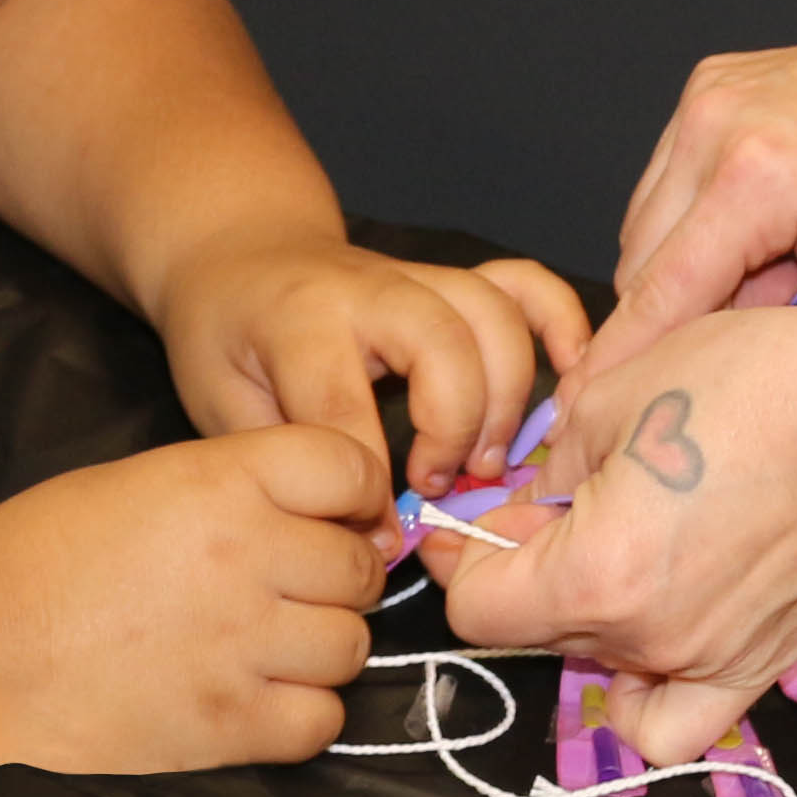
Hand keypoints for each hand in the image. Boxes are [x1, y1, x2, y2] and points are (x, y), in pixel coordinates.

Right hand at [0, 425, 393, 772]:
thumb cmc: (46, 551)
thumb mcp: (149, 476)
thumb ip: (238, 483)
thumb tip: (319, 512)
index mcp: (225, 480)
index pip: (352, 467)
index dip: (353, 490)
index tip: (336, 510)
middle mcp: (249, 555)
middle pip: (361, 563)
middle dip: (338, 571)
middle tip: (295, 583)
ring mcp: (243, 645)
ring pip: (352, 644)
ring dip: (324, 642)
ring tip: (275, 640)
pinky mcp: (228, 724)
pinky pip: (320, 721)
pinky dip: (304, 710)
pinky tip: (263, 693)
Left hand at [155, 233, 591, 496]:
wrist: (241, 255)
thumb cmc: (226, 340)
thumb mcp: (222, 405)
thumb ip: (289, 465)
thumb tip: (370, 539)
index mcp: (301, 321)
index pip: (344, 408)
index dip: (367, 488)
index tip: (377, 541)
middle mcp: (371, 288)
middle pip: (443, 348)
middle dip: (454, 430)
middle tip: (439, 489)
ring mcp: (420, 277)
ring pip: (493, 317)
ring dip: (507, 397)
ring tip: (486, 462)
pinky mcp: (453, 279)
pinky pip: (520, 284)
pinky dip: (557, 323)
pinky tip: (573, 377)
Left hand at [420, 304, 796, 767]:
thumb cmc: (745, 384)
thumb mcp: (613, 396)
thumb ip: (548, 468)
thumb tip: (520, 506)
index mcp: (594, 575)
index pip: (478, 607)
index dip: (463, 558)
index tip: (470, 522)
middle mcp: (646, 639)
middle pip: (539, 633)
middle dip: (528, 570)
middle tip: (556, 504)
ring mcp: (707, 661)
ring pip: (603, 665)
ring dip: (589, 615)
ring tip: (618, 550)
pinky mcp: (761, 665)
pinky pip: (680, 720)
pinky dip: (652, 691)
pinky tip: (655, 634)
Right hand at [588, 27, 796, 371]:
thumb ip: (792, 339)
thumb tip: (720, 381)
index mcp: (756, 177)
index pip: (661, 296)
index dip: (625, 366)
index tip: (593, 417)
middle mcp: (714, 125)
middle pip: (641, 262)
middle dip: (674, 320)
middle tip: (741, 354)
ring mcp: (707, 96)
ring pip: (646, 221)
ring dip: (684, 270)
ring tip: (773, 283)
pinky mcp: (710, 84)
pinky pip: (670, 178)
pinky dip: (696, 222)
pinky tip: (763, 239)